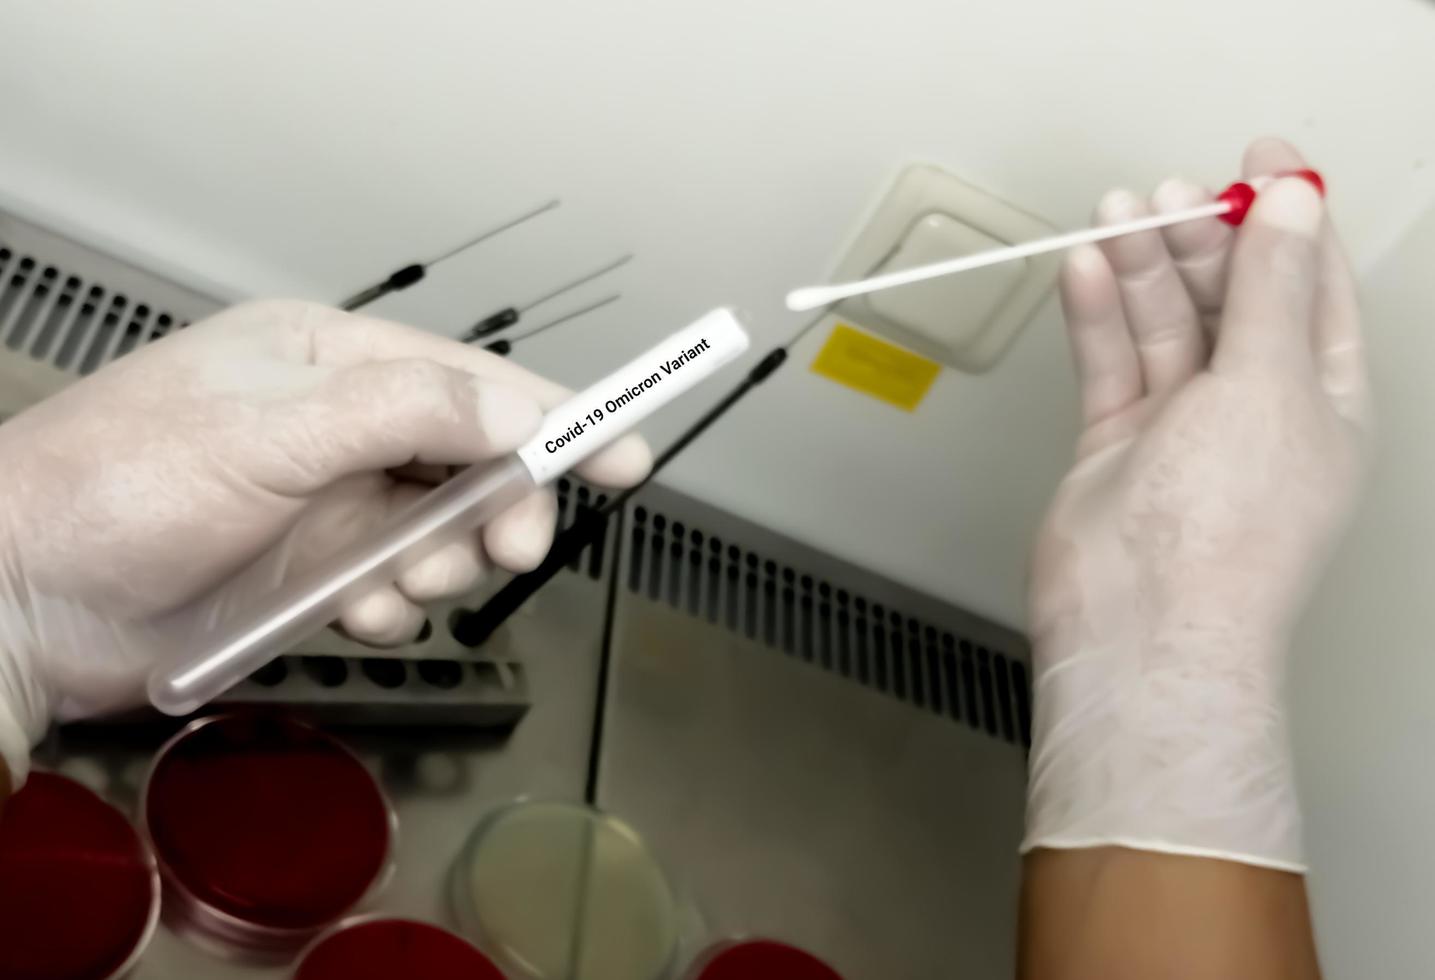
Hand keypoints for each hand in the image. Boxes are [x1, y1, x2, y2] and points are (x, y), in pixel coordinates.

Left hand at [0, 300, 649, 783]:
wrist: (24, 600)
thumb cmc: (116, 488)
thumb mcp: (270, 434)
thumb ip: (403, 411)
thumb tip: (517, 407)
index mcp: (330, 359)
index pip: (473, 380)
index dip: (555, 418)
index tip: (624, 453)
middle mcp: (340, 424)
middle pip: (474, 460)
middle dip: (498, 509)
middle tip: (506, 549)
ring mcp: (331, 501)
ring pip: (445, 530)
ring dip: (443, 564)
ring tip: (395, 584)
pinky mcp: (317, 570)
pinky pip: (400, 585)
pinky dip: (396, 604)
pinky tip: (356, 612)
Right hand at [1023, 139, 1370, 870]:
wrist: (1142, 625)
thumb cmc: (1228, 537)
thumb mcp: (1273, 384)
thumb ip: (1274, 288)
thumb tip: (1295, 207)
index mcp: (1323, 398)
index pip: (1312, 285)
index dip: (1290, 216)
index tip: (1260, 159)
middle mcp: (1256, 407)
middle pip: (1230, 295)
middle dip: (1201, 237)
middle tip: (1168, 193)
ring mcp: (1184, 425)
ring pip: (1163, 321)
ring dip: (1142, 265)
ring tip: (1118, 215)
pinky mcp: (1118, 441)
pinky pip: (1110, 360)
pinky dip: (1098, 312)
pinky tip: (1087, 271)